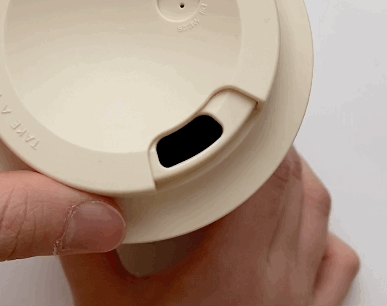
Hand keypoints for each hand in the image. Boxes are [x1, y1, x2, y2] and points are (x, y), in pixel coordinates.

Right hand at [62, 149, 359, 305]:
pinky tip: (297, 224)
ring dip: (294, 178)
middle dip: (269, 148)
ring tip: (264, 162)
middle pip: (293, 185)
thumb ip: (86, 252)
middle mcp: (280, 285)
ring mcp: (302, 302)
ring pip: (318, 211)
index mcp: (234, 275)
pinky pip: (336, 259)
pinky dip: (320, 229)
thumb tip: (67, 207)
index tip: (239, 115)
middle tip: (242, 130)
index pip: (263, 178)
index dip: (256, 138)